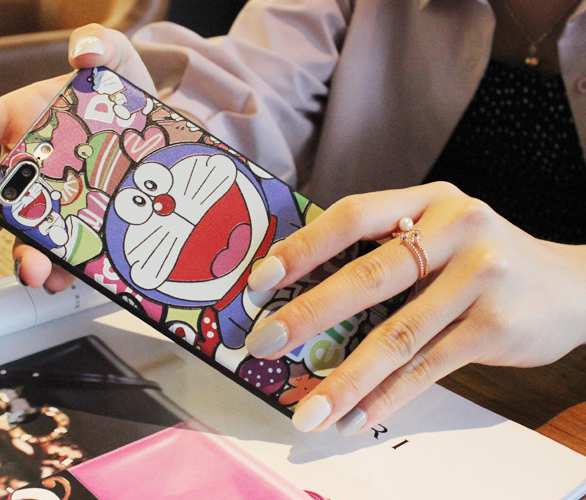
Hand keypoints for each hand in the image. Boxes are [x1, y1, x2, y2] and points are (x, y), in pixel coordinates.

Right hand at [0, 24, 155, 290]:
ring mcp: (52, 203)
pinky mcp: (79, 229)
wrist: (156, 136)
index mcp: (22, 122)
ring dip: (23, 256)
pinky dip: (63, 270)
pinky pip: (63, 254)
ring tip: (33, 272)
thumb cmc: (119, 96)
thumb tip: (83, 51)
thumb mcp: (115, 60)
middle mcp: (28, 168)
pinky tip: (68, 279)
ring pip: (24, 235)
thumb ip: (99, 44)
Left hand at [244, 181, 585, 433]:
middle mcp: (456, 230)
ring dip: (345, 377)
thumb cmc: (484, 259)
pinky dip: (387, 397)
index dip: (302, 246)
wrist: (571, 286)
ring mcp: (480, 278)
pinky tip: (356, 416)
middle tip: (264, 343)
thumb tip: (304, 289)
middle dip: (308, 314)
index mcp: (428, 201)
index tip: (260, 279)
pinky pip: (428, 367)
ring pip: (397, 335)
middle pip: (369, 276)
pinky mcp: (495, 327)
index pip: (352, 216)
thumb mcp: (440, 233)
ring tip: (308, 408)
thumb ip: (386, 249)